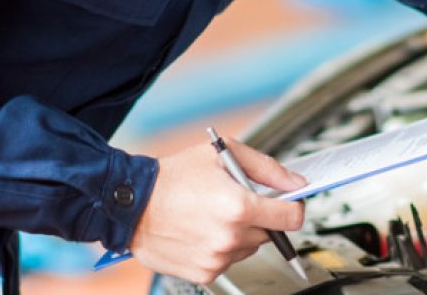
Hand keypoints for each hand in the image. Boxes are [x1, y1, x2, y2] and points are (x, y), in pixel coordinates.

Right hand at [129, 138, 305, 282]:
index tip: (287, 203)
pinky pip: (227, 261)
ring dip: (239, 233)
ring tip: (212, 215)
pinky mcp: (203, 273)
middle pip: (270, 233)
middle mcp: (230, 237)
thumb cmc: (172, 177)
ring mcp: (217, 258)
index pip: (291, 217)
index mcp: (238, 206)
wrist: (132, 204)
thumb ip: (265, 167)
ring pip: (248, 248)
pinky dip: (220, 248)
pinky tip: (202, 231)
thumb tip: (295, 182)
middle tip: (233, 201)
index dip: (293, 207)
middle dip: (259, 216)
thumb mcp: (221, 154)